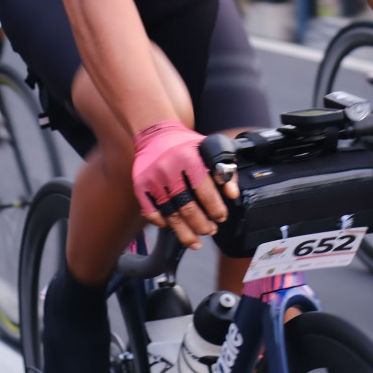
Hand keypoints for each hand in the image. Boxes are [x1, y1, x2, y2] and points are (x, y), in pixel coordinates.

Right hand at [132, 119, 238, 250]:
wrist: (155, 131)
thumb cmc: (185, 143)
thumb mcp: (209, 149)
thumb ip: (225, 171)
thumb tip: (232, 194)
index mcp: (188, 157)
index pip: (205, 190)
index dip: (215, 208)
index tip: (221, 217)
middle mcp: (168, 168)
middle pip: (187, 207)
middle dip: (201, 225)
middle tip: (210, 231)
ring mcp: (152, 178)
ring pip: (169, 214)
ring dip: (184, 232)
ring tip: (195, 241)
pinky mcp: (139, 185)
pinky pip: (150, 211)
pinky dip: (161, 223)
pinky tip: (172, 228)